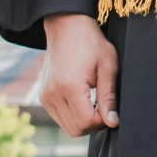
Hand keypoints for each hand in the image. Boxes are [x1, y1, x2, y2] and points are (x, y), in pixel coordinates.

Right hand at [41, 13, 119, 136]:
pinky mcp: (44, 97)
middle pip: (76, 130)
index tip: (111, 110)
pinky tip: (84, 101)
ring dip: (84, 122)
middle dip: (94, 124)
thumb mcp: (107, 66)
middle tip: (105, 107)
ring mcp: (46, 96)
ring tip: (95, 102)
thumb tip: (113, 123)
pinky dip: (74, 117)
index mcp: (69, 86)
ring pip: (68, 127)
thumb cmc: (91, 43)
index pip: (87, 122)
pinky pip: (61, 119)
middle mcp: (53, 94)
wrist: (67, 27)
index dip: (103, 121)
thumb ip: (109, 97)